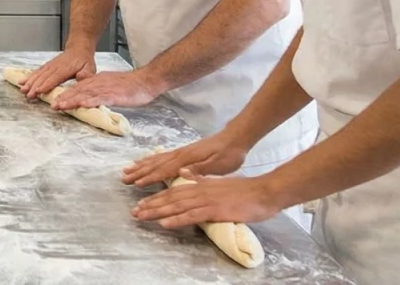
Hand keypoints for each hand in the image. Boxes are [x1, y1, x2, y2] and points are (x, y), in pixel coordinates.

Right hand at [21, 48, 96, 98]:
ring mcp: (50, 66)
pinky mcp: (46, 66)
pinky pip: (37, 71)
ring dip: (30, 82)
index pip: (55, 77)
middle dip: (34, 86)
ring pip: (38, 74)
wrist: (78, 48)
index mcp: (66, 69)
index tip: (38, 91)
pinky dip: (29, 76)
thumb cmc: (84, 60)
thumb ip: (86, 74)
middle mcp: (55, 67)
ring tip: (22, 89)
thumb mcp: (90, 67)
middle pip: (43, 77)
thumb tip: (81, 78)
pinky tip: (22, 81)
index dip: (46, 84)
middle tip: (28, 94)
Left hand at [48, 71, 159, 110]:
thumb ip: (99, 90)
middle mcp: (99, 83)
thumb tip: (89, 96)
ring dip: (72, 100)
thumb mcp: (111, 85)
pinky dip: (91, 102)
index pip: (78, 88)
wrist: (147, 80)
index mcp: (98, 81)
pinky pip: (101, 98)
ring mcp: (106, 89)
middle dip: (65, 98)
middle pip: (78, 91)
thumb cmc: (131, 85)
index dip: (66, 94)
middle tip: (52, 105)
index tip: (55, 100)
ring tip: (61, 106)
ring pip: (86, 94)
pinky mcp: (115, 94)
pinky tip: (82, 105)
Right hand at [121, 132, 248, 187]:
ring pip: (156, 159)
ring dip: (141, 166)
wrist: (235, 138)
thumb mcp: (220, 164)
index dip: (150, 178)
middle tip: (123, 179)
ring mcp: (180, 152)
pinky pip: (161, 156)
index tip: (137, 185)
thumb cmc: (230, 154)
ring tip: (127, 171)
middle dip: (139, 172)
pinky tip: (145, 162)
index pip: (165, 170)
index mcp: (187, 159)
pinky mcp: (183, 152)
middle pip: (156, 164)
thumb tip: (181, 172)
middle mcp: (180, 154)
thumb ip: (200, 169)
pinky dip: (150, 160)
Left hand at [131, 169, 283, 229]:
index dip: (156, 197)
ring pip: (176, 205)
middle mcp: (199, 189)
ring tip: (141, 216)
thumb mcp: (219, 182)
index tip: (142, 203)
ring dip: (157, 211)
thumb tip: (185, 175)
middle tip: (134, 212)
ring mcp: (206, 199)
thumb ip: (201, 179)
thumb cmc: (246, 190)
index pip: (173, 190)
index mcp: (200, 184)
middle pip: (170, 197)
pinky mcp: (215, 209)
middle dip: (151, 205)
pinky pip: (192, 215)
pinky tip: (164, 223)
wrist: (265, 191)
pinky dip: (176, 219)